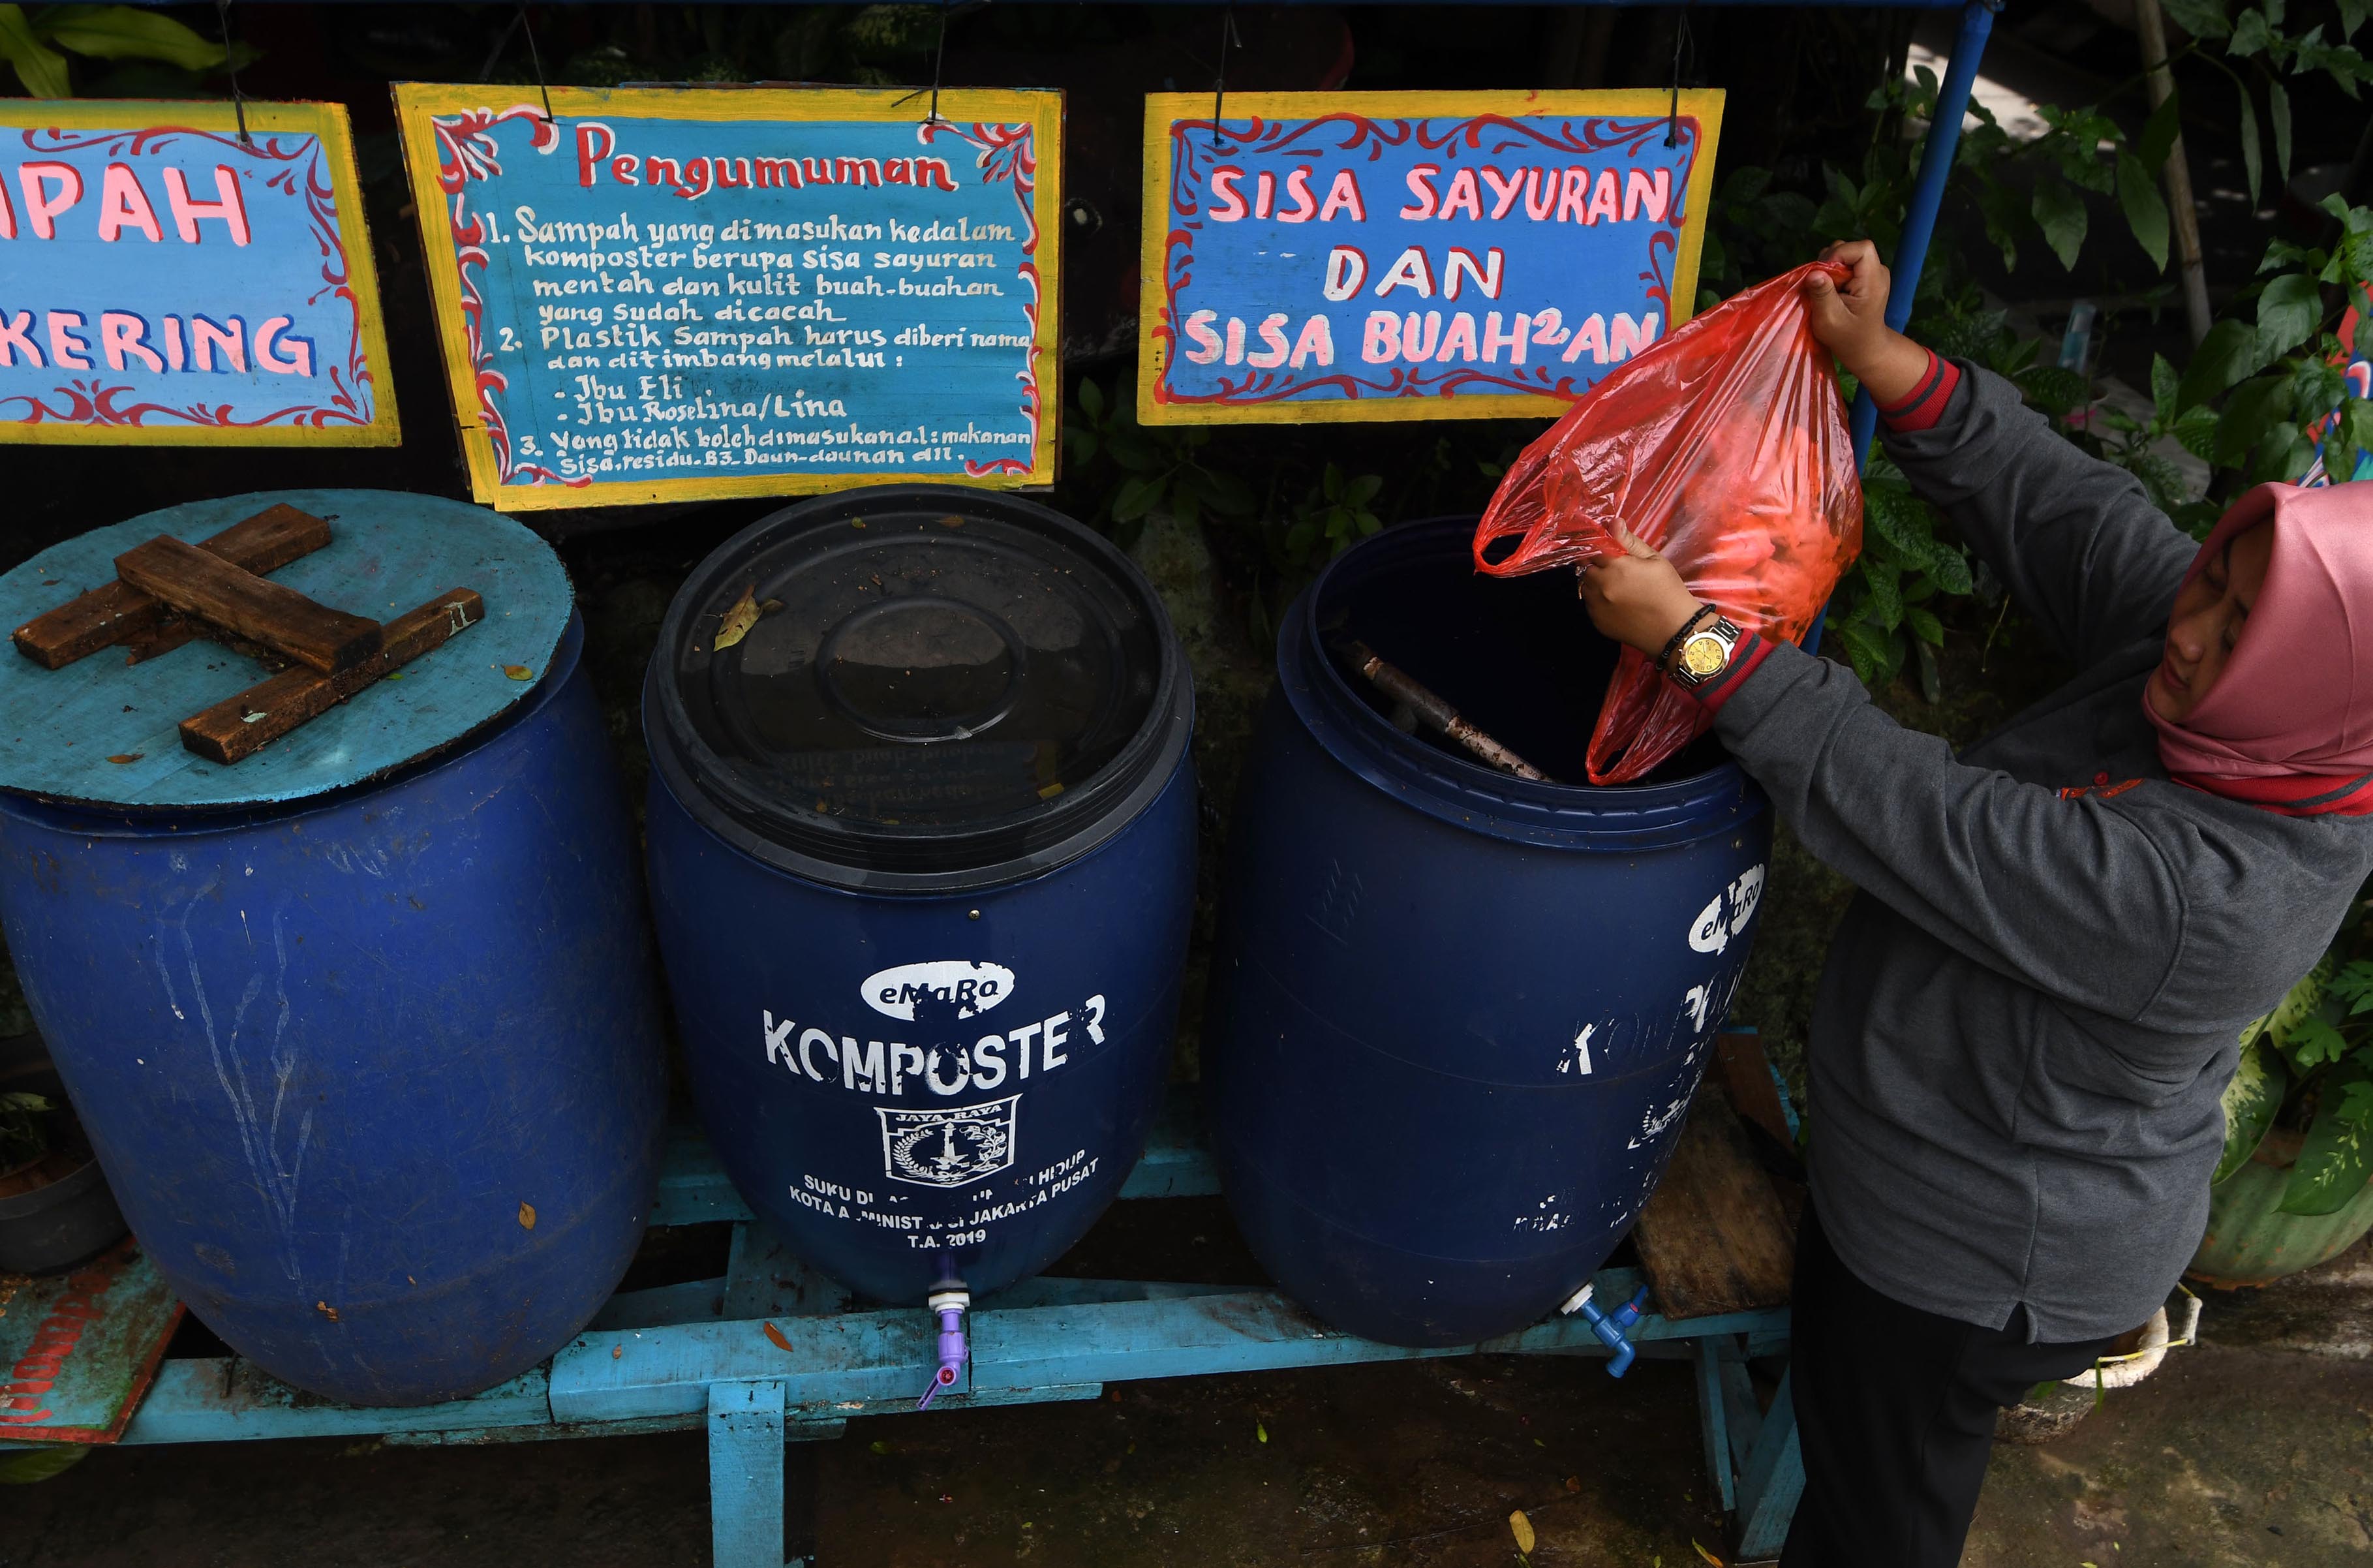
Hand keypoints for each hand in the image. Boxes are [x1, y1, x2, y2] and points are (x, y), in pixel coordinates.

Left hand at [1576, 523, 1705, 667]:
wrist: (1674, 629)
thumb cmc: (1669, 591)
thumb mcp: (1654, 560)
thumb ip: (1630, 542)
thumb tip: (1613, 523)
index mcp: (1616, 567)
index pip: (1593, 550)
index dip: (1601, 550)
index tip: (1609, 553)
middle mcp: (1602, 587)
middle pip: (1586, 569)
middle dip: (1597, 566)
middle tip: (1616, 570)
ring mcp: (1597, 607)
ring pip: (1585, 587)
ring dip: (1595, 583)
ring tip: (1617, 587)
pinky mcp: (1597, 623)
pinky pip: (1589, 605)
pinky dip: (1597, 601)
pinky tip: (1616, 602)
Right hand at [1801, 240, 1929, 406]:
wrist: (1865, 348)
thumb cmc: (1847, 338)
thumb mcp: (1830, 320)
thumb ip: (1822, 294)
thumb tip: (1813, 272)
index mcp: (1874, 281)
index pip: (1862, 248)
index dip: (1839, 254)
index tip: (1823, 273)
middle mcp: (1877, 271)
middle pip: (1851, 248)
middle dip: (1830, 262)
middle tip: (1821, 285)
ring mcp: (1872, 272)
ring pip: (1845, 254)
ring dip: (1829, 268)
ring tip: (1827, 291)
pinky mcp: (1865, 275)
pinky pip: (1845, 263)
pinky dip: (1833, 273)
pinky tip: (1831, 291)